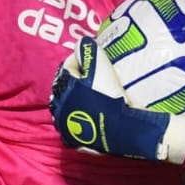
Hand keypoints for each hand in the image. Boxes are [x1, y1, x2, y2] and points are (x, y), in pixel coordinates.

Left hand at [49, 37, 169, 160]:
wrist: (123, 129)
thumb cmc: (110, 95)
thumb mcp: (101, 67)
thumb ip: (90, 51)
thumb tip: (82, 42)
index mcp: (63, 90)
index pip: (68, 67)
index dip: (81, 58)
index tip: (93, 54)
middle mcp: (60, 109)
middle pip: (67, 88)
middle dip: (79, 79)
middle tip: (95, 73)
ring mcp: (68, 128)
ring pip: (72, 107)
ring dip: (82, 98)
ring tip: (98, 92)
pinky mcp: (79, 142)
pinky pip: (81, 124)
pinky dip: (87, 116)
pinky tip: (99, 112)